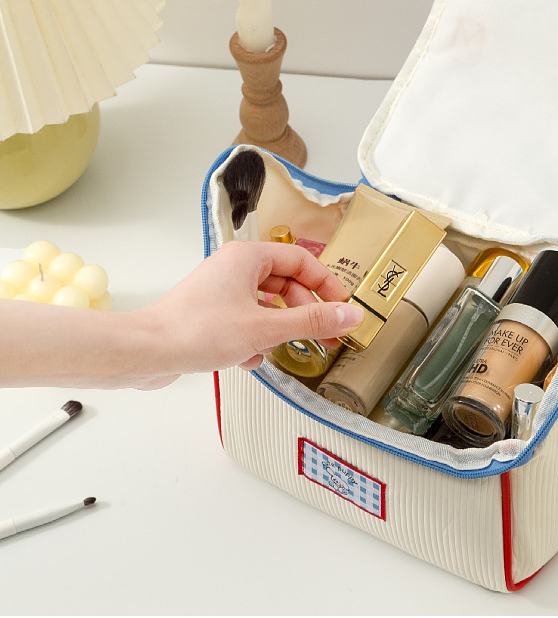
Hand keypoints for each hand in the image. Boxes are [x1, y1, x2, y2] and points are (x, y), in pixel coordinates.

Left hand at [137, 240, 363, 388]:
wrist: (146, 352)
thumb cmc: (197, 331)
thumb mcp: (265, 328)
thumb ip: (312, 321)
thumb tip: (350, 315)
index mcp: (248, 257)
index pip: (302, 261)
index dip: (326, 286)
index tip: (342, 310)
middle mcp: (234, 268)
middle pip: (286, 283)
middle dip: (305, 312)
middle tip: (325, 338)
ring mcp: (220, 291)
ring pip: (266, 305)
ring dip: (278, 329)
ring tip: (283, 349)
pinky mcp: (209, 314)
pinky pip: (245, 321)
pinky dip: (253, 339)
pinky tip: (249, 359)